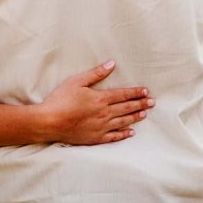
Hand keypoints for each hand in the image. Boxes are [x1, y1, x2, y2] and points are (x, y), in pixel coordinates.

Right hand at [36, 63, 152, 145]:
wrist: (49, 122)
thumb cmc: (60, 100)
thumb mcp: (76, 82)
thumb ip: (95, 74)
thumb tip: (111, 64)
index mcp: (101, 98)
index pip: (123, 94)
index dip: (135, 92)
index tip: (145, 91)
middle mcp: (105, 113)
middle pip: (127, 108)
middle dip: (141, 104)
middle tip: (152, 102)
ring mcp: (101, 127)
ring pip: (123, 121)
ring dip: (135, 117)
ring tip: (145, 114)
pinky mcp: (95, 138)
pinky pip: (114, 136)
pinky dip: (124, 134)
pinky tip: (131, 132)